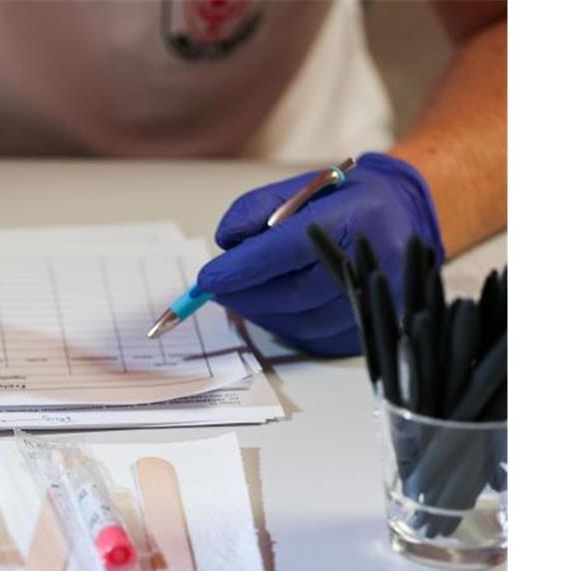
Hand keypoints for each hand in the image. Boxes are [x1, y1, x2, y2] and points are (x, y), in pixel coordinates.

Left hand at [198, 152, 444, 355]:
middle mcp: (374, 262)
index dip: (245, 266)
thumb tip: (226, 243)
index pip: (291, 247)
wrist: (407, 217)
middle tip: (216, 290)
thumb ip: (260, 208)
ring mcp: (381, 301)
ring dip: (261, 312)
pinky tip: (271, 309)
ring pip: (302, 323)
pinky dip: (284, 326)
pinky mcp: (375, 325)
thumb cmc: (350, 200)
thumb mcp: (306, 185)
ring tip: (240, 296)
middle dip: (246, 295)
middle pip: (295, 293)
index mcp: (359, 216)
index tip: (209, 277)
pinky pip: (317, 338)